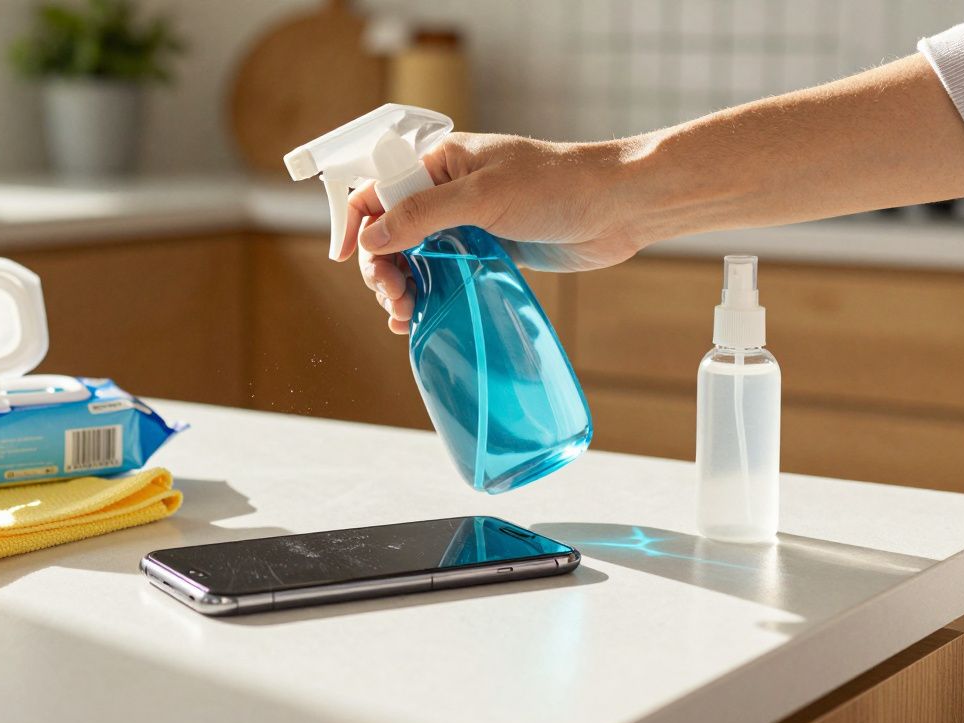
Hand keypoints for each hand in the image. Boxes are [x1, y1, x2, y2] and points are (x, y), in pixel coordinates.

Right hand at [337, 133, 645, 333]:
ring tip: (406, 315)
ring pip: (413, 258)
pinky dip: (426, 295)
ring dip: (401, 287)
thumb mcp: (483, 197)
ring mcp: (466, 223)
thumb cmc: (556, 187)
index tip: (345, 257)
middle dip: (382, 268)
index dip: (354, 223)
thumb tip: (370, 238)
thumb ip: (423, 215)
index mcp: (440, 163)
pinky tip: (420, 317)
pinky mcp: (486, 251)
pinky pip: (441, 274)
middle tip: (394, 300)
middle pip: (390, 232)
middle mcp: (447, 192)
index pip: (377, 190)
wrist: (618, 207)